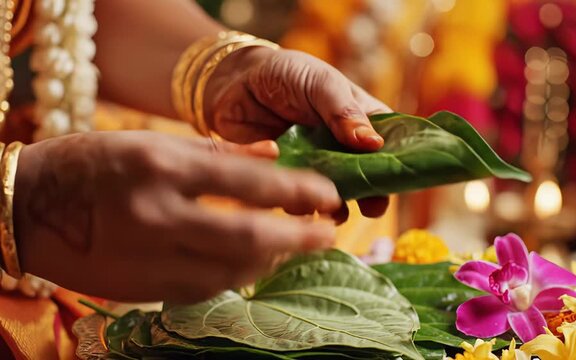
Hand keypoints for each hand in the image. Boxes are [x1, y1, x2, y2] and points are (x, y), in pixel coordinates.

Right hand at [14, 131, 340, 302]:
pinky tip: (251, 263)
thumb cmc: (91, 165)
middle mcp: (158, 215)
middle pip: (249, 237)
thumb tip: (274, 154)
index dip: (296, 191)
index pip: (247, 182)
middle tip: (328, 233)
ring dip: (271, 259)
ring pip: (232, 270)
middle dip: (298, 237)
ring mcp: (150, 258)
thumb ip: (217, 151)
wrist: (27, 209)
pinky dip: (236, 275)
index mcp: (161, 166)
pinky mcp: (144, 289)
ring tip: (292, 245)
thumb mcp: (151, 141)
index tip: (327, 196)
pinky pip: (206, 288)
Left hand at [205, 47, 390, 218]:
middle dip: (370, 196)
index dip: (397, 166)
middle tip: (371, 207)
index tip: (399, 182)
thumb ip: (344, 111)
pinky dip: (297, 204)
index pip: (389, 148)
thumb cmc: (288, 74)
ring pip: (331, 196)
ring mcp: (314, 168)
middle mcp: (342, 151)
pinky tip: (294, 199)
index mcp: (360, 123)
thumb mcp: (321, 83)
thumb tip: (374, 144)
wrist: (234, 81)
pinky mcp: (285, 180)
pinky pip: (294, 200)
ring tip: (332, 210)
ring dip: (334, 206)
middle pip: (365, 181)